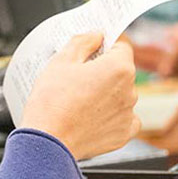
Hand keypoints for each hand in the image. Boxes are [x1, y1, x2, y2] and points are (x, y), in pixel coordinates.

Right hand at [22, 33, 140, 159]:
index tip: (92, 53)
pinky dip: (111, 117)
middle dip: (104, 72)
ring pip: (121, 95)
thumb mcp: (61, 60)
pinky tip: (92, 117)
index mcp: (119, 68)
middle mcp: (130, 91)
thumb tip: (96, 36)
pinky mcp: (123, 134)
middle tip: (78, 80)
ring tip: (80, 102)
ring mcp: (128, 114)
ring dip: (107, 95)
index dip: (105, 47)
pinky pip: (124, 119)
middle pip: (121, 72)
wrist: (47, 142)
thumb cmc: (52, 102)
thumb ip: (83, 41)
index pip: (122, 47)